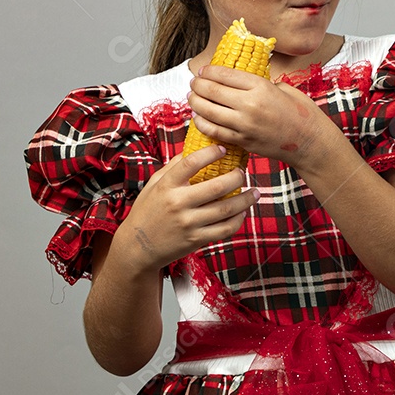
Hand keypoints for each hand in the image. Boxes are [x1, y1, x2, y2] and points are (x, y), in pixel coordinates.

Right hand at [114, 144, 259, 273]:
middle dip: (236, 177)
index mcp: (167, 186)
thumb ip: (173, 168)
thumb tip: (196, 149)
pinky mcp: (196, 240)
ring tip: (255, 192)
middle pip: (216, 187)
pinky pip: (224, 229)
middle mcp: (178, 203)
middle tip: (243, 172)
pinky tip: (242, 213)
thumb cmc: (147, 211)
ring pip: (225, 209)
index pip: (191, 162)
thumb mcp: (154, 185)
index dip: (211, 153)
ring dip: (245, 200)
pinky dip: (237, 221)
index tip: (223, 149)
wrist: (139, 246)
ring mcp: (188, 223)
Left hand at [187, 65, 330, 170]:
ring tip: (192, 98)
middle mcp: (250, 105)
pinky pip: (215, 131)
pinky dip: (202, 123)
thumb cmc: (300, 113)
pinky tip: (199, 118)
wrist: (309, 142)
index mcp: (261, 87)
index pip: (224, 74)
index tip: (203, 71)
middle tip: (194, 83)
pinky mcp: (243, 141)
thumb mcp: (282, 88)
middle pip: (212, 91)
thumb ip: (259, 83)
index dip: (208, 71)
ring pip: (209, 111)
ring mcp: (245, 125)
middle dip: (198, 85)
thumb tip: (239, 79)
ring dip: (196, 103)